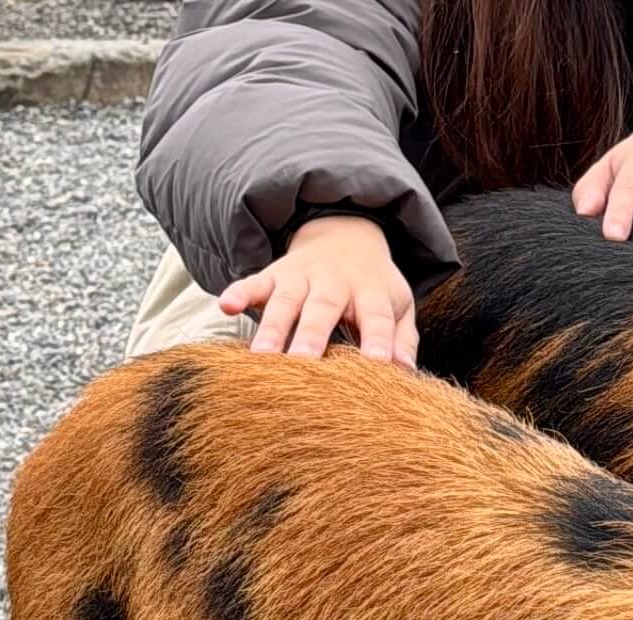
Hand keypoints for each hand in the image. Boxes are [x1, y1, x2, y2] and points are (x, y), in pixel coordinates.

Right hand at [219, 214, 417, 365]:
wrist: (346, 235)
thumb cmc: (375, 288)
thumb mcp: (398, 307)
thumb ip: (401, 339)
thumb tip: (407, 372)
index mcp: (371, 293)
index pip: (376, 318)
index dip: (377, 340)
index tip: (377, 365)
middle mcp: (335, 283)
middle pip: (323, 309)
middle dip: (312, 336)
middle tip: (303, 365)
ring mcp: (302, 277)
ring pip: (286, 301)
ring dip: (273, 327)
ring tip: (262, 357)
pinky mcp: (274, 274)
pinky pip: (254, 282)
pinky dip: (239, 292)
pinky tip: (225, 306)